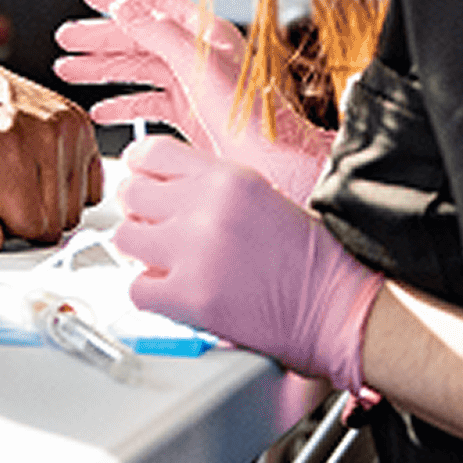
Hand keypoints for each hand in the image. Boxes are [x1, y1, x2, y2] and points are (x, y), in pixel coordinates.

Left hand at [0, 30, 101, 250]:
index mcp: (6, 146)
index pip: (33, 228)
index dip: (3, 226)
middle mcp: (45, 132)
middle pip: (58, 221)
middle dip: (24, 216)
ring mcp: (67, 124)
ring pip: (76, 207)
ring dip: (44, 201)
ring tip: (10, 171)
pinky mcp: (79, 122)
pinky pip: (91, 185)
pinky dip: (64, 185)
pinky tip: (34, 166)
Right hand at [54, 0, 331, 202]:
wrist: (277, 164)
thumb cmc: (252, 118)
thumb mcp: (200, 66)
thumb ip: (160, 33)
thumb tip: (125, 8)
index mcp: (206, 35)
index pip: (156, 5)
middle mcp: (199, 57)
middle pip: (139, 38)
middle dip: (100, 38)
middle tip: (66, 40)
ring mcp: (194, 88)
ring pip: (138, 71)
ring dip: (102, 71)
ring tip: (70, 71)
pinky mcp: (190, 117)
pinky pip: (148, 104)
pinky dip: (122, 106)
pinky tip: (101, 111)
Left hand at [114, 135, 381, 390]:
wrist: (338, 309)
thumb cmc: (309, 258)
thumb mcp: (260, 197)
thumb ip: (208, 188)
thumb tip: (160, 188)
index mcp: (227, 176)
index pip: (149, 153)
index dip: (141, 172)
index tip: (146, 187)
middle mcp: (206, 206)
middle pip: (130, 193)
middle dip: (139, 213)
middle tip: (157, 231)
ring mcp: (194, 251)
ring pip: (124, 237)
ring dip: (141, 252)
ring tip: (167, 264)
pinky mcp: (189, 296)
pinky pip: (135, 288)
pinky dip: (150, 294)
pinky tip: (176, 294)